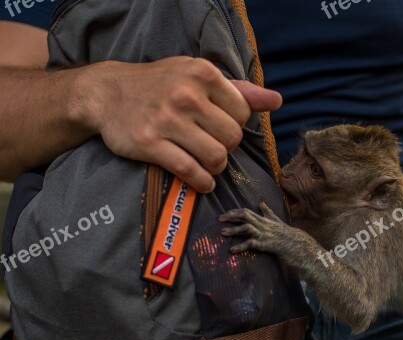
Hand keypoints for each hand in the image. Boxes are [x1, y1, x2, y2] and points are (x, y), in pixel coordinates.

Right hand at [76, 57, 281, 192]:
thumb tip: (276, 101)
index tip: (220, 127)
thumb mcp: (197, 76)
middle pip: (232, 138)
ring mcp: (166, 120)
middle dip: (227, 148)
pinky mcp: (150, 143)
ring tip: (209, 165)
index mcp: (202, 73)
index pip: (243, 112)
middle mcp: (185, 94)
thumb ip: (239, 90)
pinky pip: (191, 171)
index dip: (235, 124)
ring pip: (216, 157)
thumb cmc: (161, 85)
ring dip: (216, 168)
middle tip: (212, 146)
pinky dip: (203, 182)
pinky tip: (202, 181)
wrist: (106, 93)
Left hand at [219, 202, 290, 253]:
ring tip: (222, 233)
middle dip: (231, 216)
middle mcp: (264, 225)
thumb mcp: (277, 222)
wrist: (299, 246)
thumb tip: (261, 203)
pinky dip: (241, 246)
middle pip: (245, 216)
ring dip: (234, 230)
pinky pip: (251, 243)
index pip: (247, 212)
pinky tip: (232, 250)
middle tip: (219, 219)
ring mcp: (265, 234)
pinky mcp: (266, 244)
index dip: (235, 212)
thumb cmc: (288, 236)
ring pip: (247, 228)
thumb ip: (268, 213)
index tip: (224, 214)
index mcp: (265, 220)